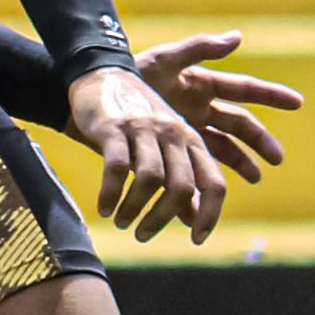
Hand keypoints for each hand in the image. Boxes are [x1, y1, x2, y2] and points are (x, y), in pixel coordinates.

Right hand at [67, 65, 226, 243]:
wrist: (101, 75)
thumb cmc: (137, 121)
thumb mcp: (167, 146)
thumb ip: (183, 180)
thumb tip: (193, 220)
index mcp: (192, 140)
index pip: (214, 183)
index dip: (210, 214)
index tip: (198, 239)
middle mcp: (173, 134)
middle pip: (183, 186)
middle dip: (164, 217)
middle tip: (145, 235)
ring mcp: (145, 130)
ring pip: (151, 179)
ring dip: (135, 209)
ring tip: (122, 222)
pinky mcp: (114, 127)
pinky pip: (117, 168)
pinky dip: (111, 195)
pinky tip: (103, 209)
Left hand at [138, 29, 304, 183]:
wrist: (93, 98)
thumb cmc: (129, 73)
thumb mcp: (164, 59)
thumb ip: (200, 48)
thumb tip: (238, 36)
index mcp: (203, 85)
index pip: (245, 90)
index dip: (271, 95)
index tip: (297, 102)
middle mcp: (200, 109)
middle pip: (240, 126)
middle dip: (260, 141)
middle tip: (276, 158)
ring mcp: (186, 132)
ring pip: (222, 151)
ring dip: (239, 164)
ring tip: (253, 178)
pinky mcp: (170, 151)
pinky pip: (192, 170)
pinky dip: (201, 184)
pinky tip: (208, 198)